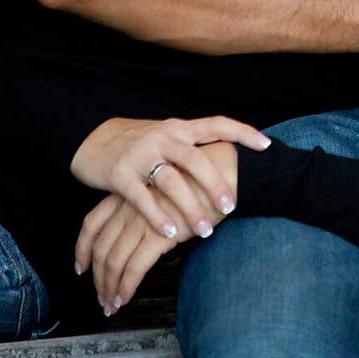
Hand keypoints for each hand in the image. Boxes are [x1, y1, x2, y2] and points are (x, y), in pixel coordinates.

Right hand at [71, 116, 263, 239]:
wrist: (93, 139)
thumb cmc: (140, 143)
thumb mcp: (168, 137)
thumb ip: (193, 147)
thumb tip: (230, 157)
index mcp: (179, 128)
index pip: (216, 124)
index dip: (242, 132)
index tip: (265, 144)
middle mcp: (163, 137)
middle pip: (195, 159)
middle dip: (214, 184)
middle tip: (231, 206)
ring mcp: (140, 154)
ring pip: (171, 181)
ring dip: (189, 207)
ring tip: (205, 229)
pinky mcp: (120, 173)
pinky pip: (141, 198)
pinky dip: (157, 217)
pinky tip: (170, 234)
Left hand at [75, 142, 239, 312]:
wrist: (223, 172)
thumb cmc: (200, 180)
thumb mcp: (166, 188)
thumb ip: (150, 206)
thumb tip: (143, 231)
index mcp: (129, 193)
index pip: (92, 223)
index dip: (83, 248)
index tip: (81, 267)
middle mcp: (130, 206)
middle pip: (101, 248)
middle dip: (98, 277)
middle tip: (101, 296)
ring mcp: (143, 220)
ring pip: (113, 261)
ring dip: (109, 287)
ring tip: (111, 305)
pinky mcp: (159, 234)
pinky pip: (134, 268)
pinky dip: (126, 287)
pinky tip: (125, 299)